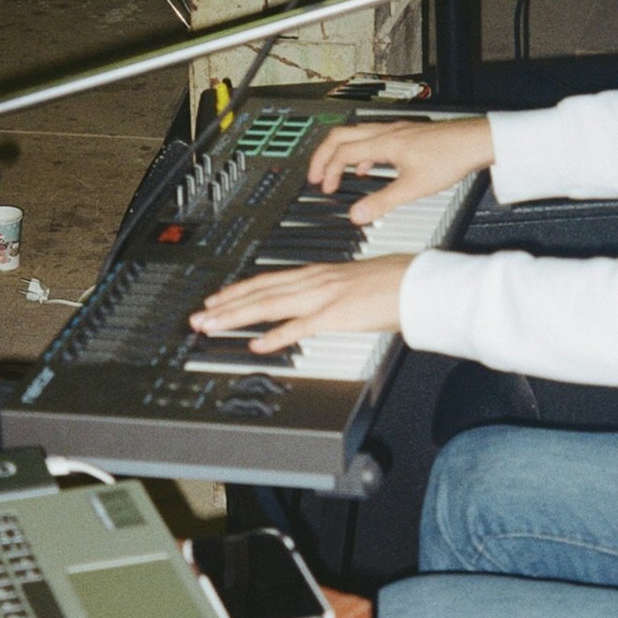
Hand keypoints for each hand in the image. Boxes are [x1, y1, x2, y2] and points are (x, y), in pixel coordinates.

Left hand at [189, 254, 413, 353]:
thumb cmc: (394, 282)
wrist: (417, 283)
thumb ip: (331, 292)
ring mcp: (322, 297)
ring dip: (237, 316)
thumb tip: (319, 303)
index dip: (238, 291)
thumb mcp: (352, 282)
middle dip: (225, 305)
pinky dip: (275, 335)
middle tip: (200, 315)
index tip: (216, 299)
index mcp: (317, 274)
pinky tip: (257, 343)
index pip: (267, 281)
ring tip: (212, 325)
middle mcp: (314, 281)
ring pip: (269, 305)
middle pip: (259, 292)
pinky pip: (299, 327)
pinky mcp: (335, 315)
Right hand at [308, 116, 493, 223]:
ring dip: (341, 152)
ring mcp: (396, 130)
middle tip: (315, 173)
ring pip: (356, 134)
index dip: (327, 170)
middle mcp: (386, 132)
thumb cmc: (450, 158)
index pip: (342, 152)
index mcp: (383, 143)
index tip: (323, 187)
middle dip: (323, 155)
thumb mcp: (413, 188)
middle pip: (340, 135)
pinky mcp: (406, 133)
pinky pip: (373, 138)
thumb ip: (382, 202)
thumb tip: (357, 215)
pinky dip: (362, 152)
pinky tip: (369, 167)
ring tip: (336, 171)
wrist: (476, 141)